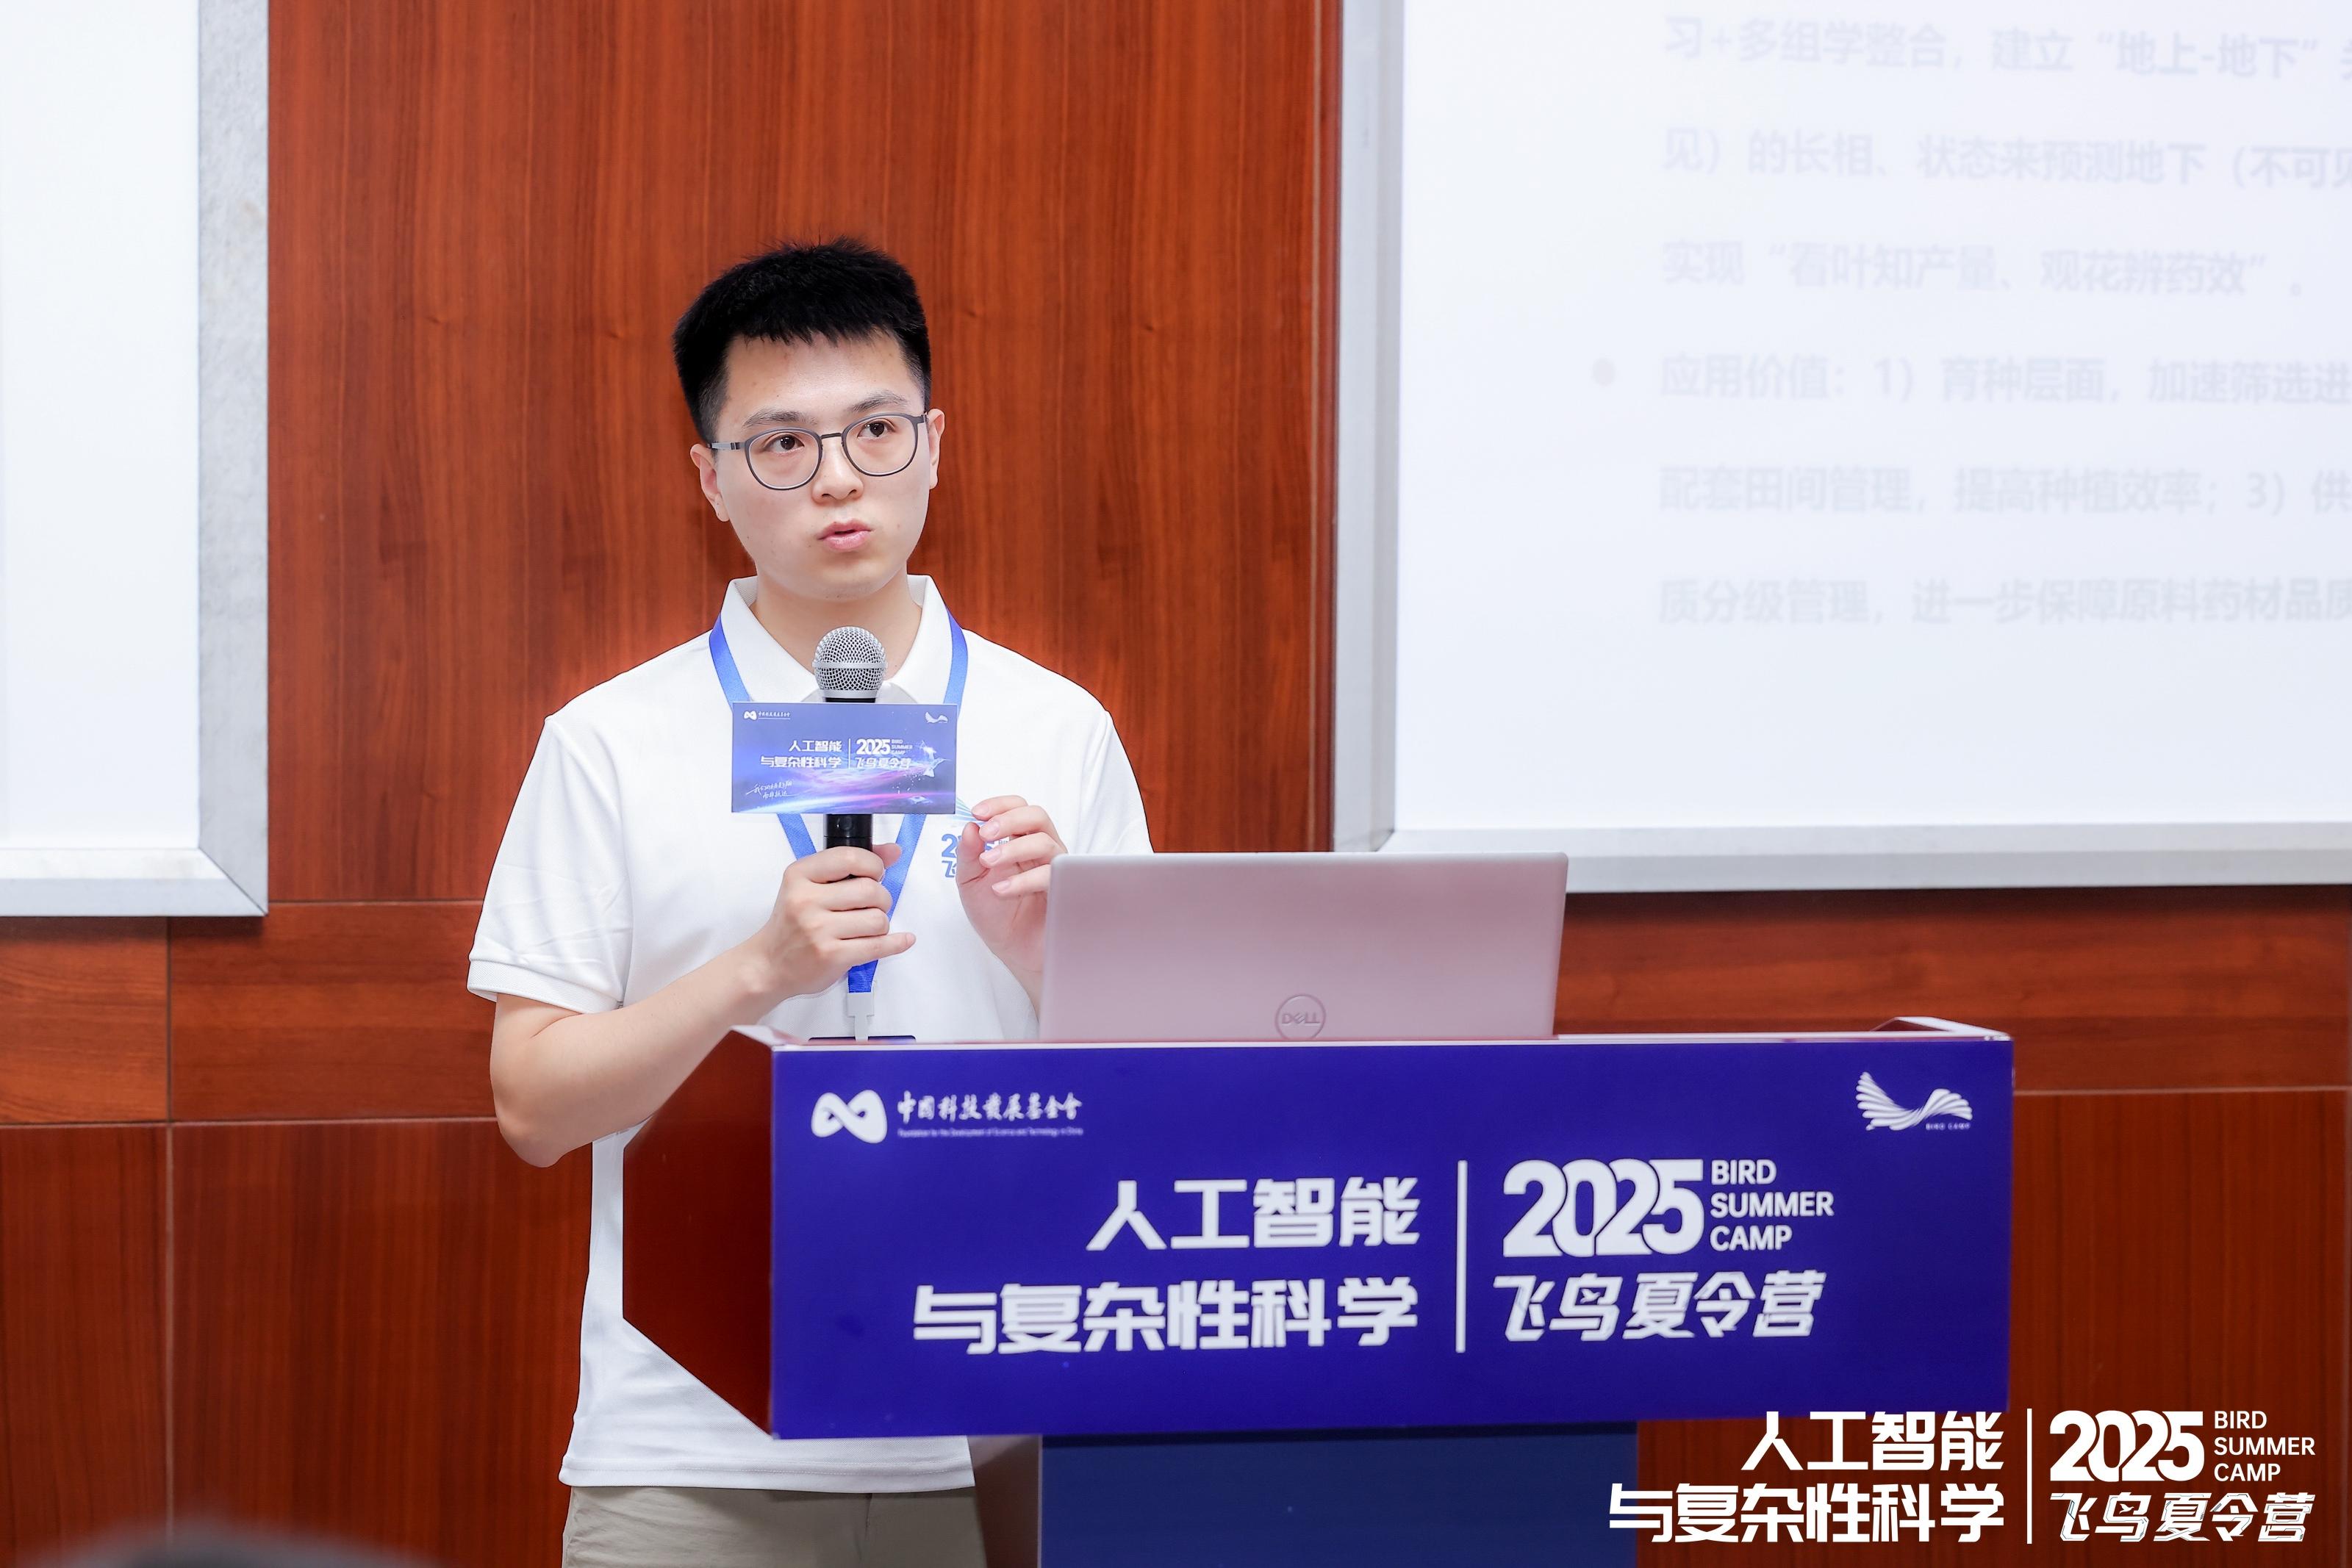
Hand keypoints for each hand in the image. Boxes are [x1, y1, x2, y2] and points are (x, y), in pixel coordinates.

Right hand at [738, 843, 914, 1011]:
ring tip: (867, 927)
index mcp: (800, 875)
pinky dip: (896, 943)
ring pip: (878, 919)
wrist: (769, 964)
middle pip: (871, 890)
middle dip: (882, 898)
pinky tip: (902, 939)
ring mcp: (818, 929)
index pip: (850, 857)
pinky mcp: (830, 956)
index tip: (876, 873)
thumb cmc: (794, 923)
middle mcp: (806, 900)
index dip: (873, 864)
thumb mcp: (811, 885)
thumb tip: (893, 851)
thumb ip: (851, 865)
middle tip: (873, 905)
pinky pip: (878, 945)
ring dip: (881, 924)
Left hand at [955, 795, 1064, 1003]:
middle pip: (1037, 816)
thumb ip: (968, 855)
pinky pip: (1052, 876)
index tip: (977, 813)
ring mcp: (1055, 869)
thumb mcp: (971, 883)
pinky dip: (1025, 879)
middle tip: (987, 833)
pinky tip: (1002, 889)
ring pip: (1046, 842)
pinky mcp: (1064, 891)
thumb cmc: (997, 916)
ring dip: (1014, 848)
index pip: (1017, 809)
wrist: (1014, 951)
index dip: (999, 805)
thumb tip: (969, 827)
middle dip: (1010, 819)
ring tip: (989, 863)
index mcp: (1019, 842)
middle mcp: (1040, 850)